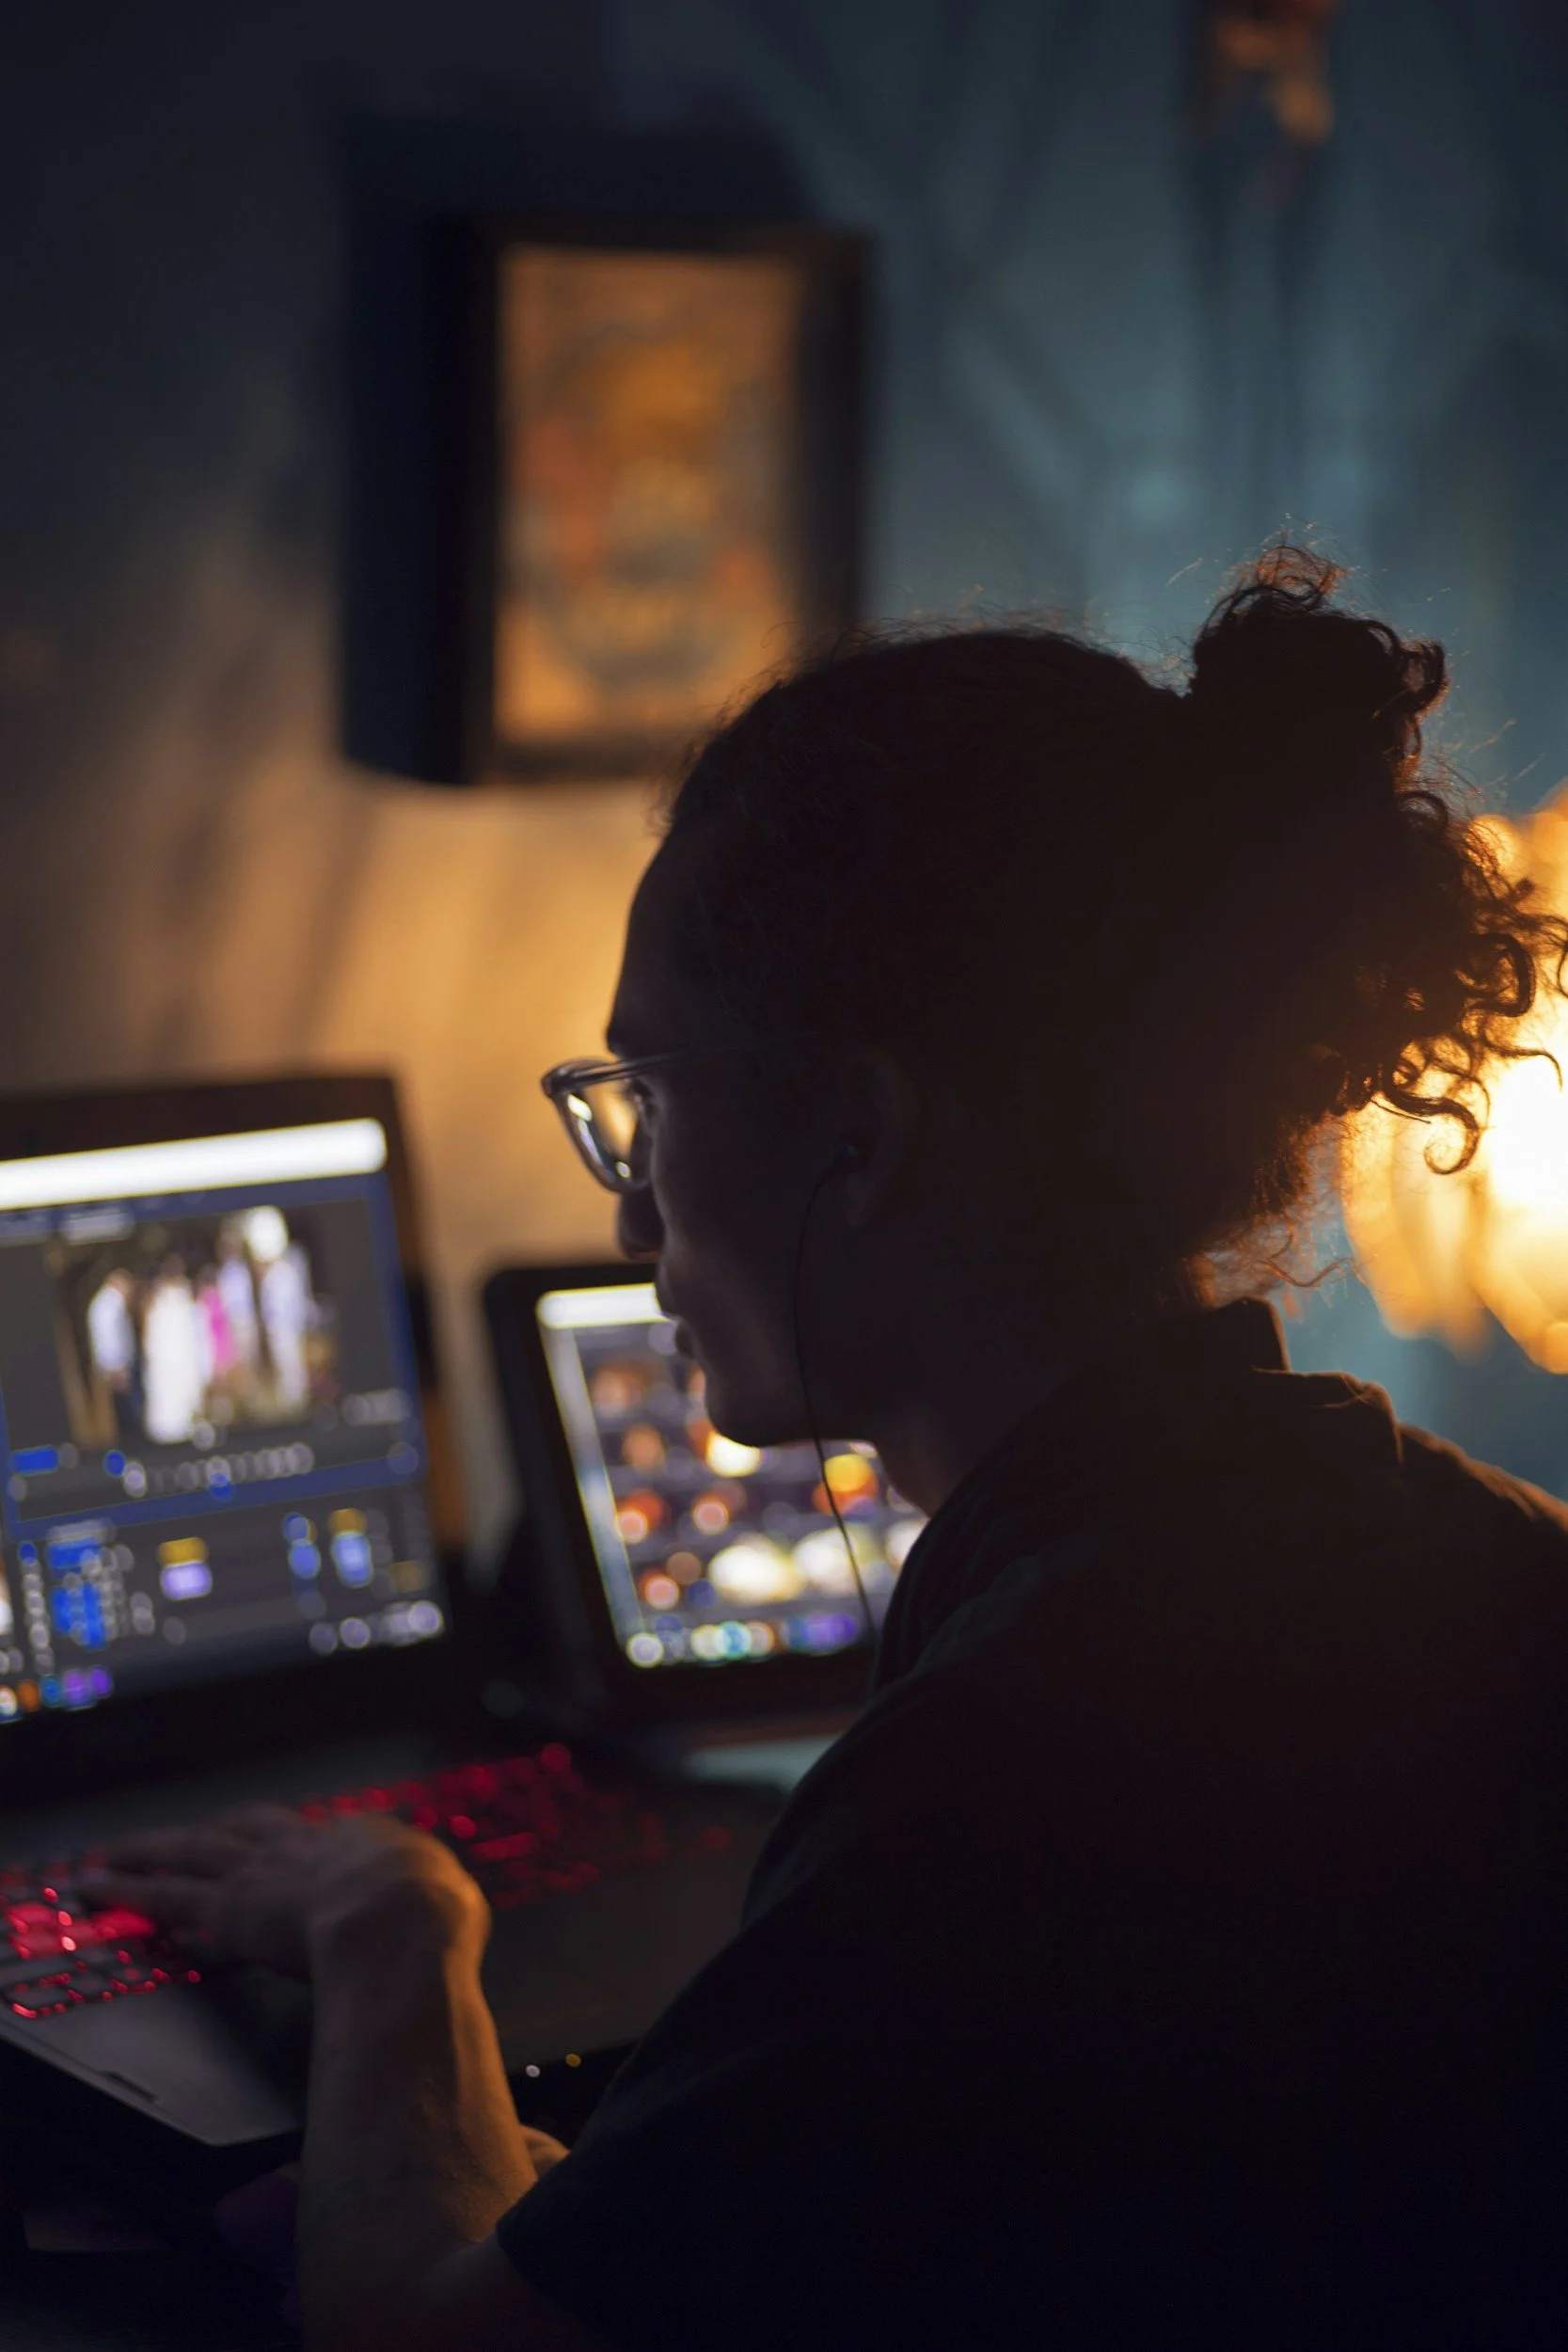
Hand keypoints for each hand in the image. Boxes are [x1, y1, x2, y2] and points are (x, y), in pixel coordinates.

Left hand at [79, 1805, 487, 1980]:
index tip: (279, 1853)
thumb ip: (442, 1905)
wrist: (398, 1922)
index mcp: (365, 1839)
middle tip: (179, 1839)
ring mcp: (262, 1871)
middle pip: (244, 1829)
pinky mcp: (226, 1907)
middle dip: (213, 1834)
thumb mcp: (452, 1902)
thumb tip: (452, 1915)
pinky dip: (126, 1889)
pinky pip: (165, 1895)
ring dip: (148, 1850)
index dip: (296, 1846)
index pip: (320, 1838)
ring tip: (110, 1853)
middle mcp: (306, 1845)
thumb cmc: (432, 1919)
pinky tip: (96, 1886)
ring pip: (193, 1851)